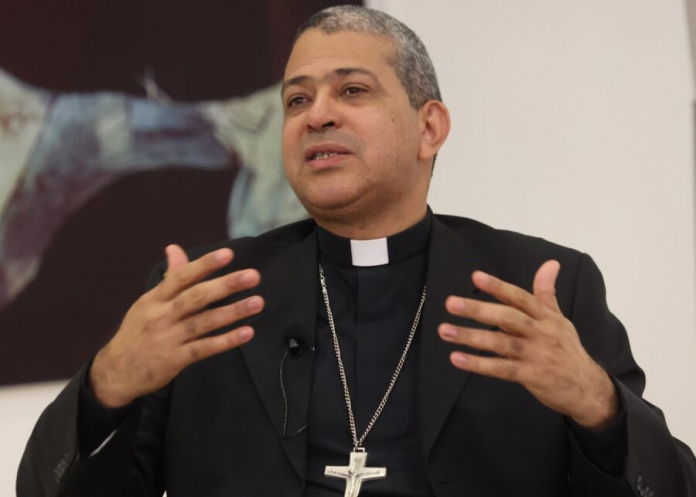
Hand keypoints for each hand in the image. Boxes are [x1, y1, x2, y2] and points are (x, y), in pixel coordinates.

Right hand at [89, 245, 263, 407]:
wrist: (117, 372)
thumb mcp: (148, 303)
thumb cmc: (138, 332)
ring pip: (204, 322)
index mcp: (155, 299)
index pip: (182, 277)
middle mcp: (162, 316)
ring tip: (257, 302)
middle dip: (226, 285)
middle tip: (253, 276)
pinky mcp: (175, 360)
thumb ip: (169, 278)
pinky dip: (226, 341)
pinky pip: (204, 348)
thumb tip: (175, 248)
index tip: (228, 254)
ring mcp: (169, 338)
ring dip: (233, 312)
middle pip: (196, 297)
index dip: (204, 264)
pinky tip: (246, 333)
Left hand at [439, 260, 619, 430]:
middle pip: (508, 317)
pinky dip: (479, 364)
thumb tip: (550, 263)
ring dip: (471, 337)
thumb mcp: (560, 319)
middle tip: (450, 303)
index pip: (520, 297)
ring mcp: (536, 355)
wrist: (587, 388)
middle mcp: (541, 333)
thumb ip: (547, 293)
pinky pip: (501, 369)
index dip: (498, 286)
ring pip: (501, 343)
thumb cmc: (567, 350)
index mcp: (546, 317)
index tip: (476, 276)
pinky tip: (457, 358)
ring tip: (445, 330)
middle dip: (478, 309)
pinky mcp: (531, 376)